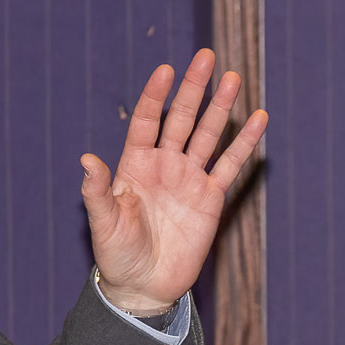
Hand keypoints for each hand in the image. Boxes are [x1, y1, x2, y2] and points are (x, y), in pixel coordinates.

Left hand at [80, 49, 267, 314]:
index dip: (155, 96)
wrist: (144, 287)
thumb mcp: (103, 223)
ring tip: (233, 78)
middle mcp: (164, 165)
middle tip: (206, 58)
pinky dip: (244, 144)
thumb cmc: (117, 255)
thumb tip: (85, 159)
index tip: (166, 70)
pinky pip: (230, 166)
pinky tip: (258, 119)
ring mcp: (189, 179)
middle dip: (193, 89)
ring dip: (220, 108)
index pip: (146, 121)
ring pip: (208, 135)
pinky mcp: (211, 198)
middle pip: (181, 119)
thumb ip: (96, 191)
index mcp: (135, 165)